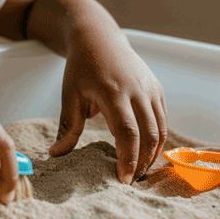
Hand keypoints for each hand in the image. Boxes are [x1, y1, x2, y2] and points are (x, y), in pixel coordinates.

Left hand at [48, 33, 166, 183]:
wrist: (99, 37)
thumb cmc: (82, 67)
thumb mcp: (70, 94)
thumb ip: (68, 126)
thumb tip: (57, 154)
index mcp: (113, 92)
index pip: (127, 132)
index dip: (128, 159)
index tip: (122, 179)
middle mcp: (137, 90)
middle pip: (149, 134)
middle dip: (142, 162)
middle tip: (132, 180)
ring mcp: (150, 88)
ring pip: (161, 129)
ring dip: (153, 153)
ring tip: (139, 170)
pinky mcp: (157, 89)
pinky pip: (163, 119)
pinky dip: (158, 138)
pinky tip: (147, 152)